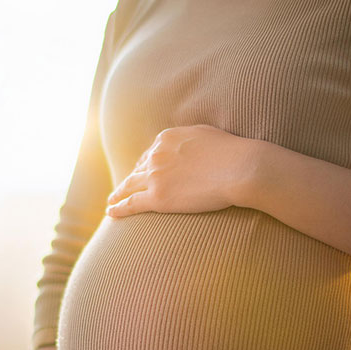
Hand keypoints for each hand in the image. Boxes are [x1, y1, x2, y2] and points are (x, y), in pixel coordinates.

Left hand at [105, 124, 262, 216]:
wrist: (239, 169)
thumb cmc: (232, 153)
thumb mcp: (205, 135)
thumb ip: (189, 140)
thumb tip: (186, 146)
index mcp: (166, 138)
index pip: (150, 154)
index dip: (145, 166)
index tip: (142, 173)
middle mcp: (156, 155)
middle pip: (138, 170)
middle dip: (130, 179)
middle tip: (122, 188)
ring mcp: (155, 176)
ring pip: (129, 186)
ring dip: (118, 194)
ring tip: (112, 201)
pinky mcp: (158, 197)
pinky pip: (132, 203)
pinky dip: (119, 208)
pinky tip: (111, 212)